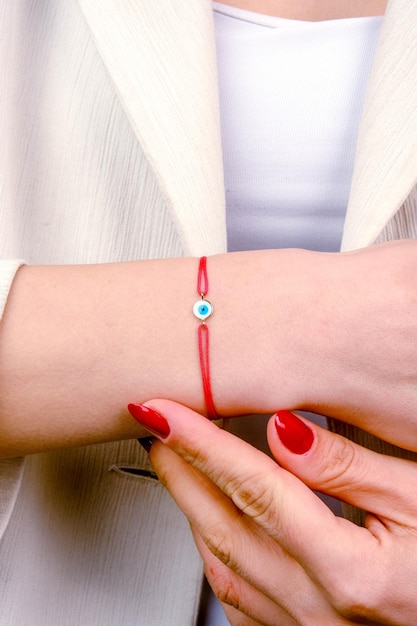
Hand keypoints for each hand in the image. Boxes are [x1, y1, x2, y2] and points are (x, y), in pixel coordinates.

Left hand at [130, 400, 416, 624]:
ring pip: (221, 565)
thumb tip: (285, 430)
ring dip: (190, 508)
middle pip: (223, 528)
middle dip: (179, 470)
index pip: (255, 489)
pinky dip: (213, 551)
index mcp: (351, 572)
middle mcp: (318, 612)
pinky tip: (210, 523)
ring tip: (175, 463)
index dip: (202, 443)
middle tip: (155, 426)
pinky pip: (237, 597)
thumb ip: (349, 468)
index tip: (163, 410)